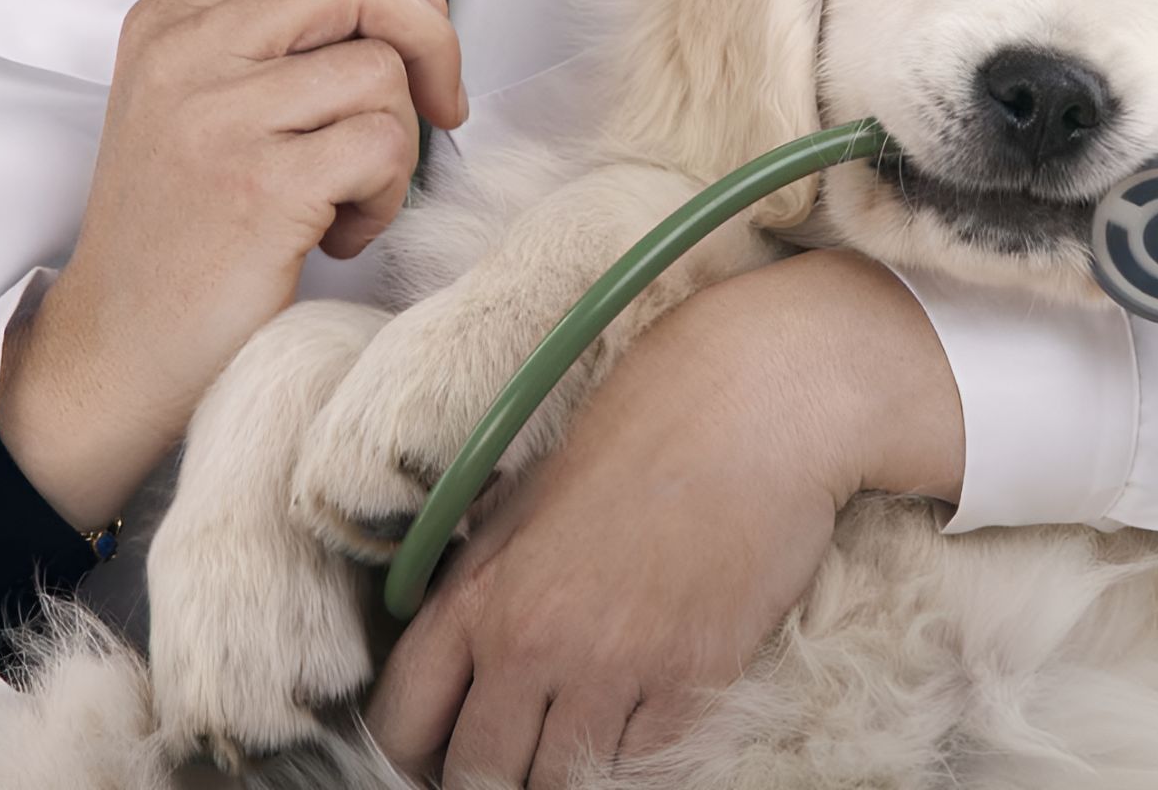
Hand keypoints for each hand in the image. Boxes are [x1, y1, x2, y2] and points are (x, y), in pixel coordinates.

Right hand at [0, 0, 466, 527]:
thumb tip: (420, 0)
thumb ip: (301, 47)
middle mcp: (187, 54)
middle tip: (438, 109)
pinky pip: (383, 147)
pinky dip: (386, 198)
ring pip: (382, 74)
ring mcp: (217, 116)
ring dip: (398, 147)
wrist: (118, 350)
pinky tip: (338, 234)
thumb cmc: (185, 236)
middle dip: (427, 41)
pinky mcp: (258, 184)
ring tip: (348, 199)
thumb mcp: (217, 112)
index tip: (413, 54)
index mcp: (174, 22)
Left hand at [365, 251, 963, 789]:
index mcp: (478, 592)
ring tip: (586, 739)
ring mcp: (615, 666)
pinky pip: (646, 769)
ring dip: (570, 771)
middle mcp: (533, 641)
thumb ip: (484, 584)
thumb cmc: (642, 433)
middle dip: (496, 774)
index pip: (403, 726)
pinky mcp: (695, 679)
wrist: (754, 406)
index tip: (447, 753)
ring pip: (564, 785)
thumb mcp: (529, 500)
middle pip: (481, 776)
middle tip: (523, 755)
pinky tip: (644, 723)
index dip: (420, 756)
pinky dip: (639, 759)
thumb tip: (460, 656)